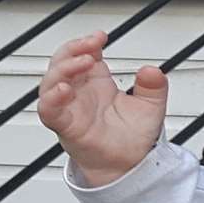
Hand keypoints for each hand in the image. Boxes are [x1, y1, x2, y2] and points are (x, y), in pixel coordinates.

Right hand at [36, 31, 167, 186]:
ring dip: (63, 68)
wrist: (129, 165)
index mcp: (97, 82)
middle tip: (90, 45)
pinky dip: (52, 98)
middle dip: (72, 49)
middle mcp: (80, 92)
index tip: (100, 36)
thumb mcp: (151, 106)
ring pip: (50, 82)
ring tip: (82, 62)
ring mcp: (70, 108)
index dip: (88, 43)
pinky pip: (49, 110)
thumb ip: (154, 87)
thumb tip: (152, 70)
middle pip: (62, 62)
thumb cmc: (132, 136)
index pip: (84, 54)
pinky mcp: (65, 126)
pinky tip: (63, 89)